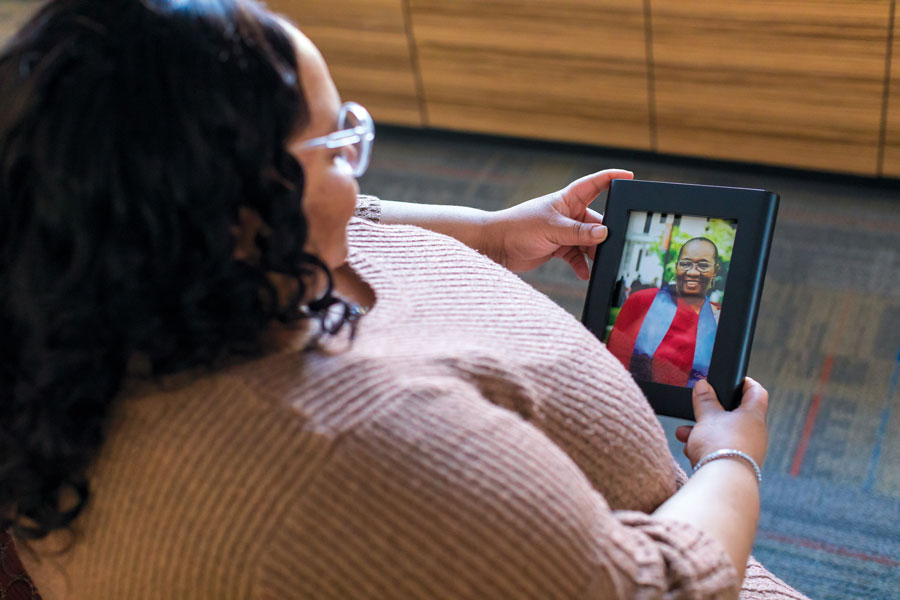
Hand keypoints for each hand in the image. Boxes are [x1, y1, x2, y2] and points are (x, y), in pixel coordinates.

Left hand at [481, 169, 633, 278]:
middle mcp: (568, 214)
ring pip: (588, 241)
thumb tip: (605, 233)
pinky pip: (576, 256)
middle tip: (617, 245)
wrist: (495, 246)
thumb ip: (579, 233)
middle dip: (606, 234)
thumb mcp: (552, 229)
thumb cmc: (519, 228)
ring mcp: (564, 231)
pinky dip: (581, 265)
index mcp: (567, 200)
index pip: (595, 184)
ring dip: (594, 253)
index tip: (630, 177)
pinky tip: (584, 274)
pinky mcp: (558, 248)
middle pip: (597, 222)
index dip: (612, 178)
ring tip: (601, 264)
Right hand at [675, 378, 768, 467]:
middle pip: (735, 415)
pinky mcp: (738, 466)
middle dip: (711, 413)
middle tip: (698, 409)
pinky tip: (690, 450)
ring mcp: (748, 451)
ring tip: (684, 434)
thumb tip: (703, 385)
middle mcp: (755, 433)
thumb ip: (705, 400)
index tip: (733, 380)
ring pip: (724, 434)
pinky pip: (721, 451)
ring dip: (703, 432)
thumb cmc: (720, 445)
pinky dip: (706, 448)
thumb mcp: (707, 416)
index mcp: (753, 415)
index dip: (745, 383)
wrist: (722, 483)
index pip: (756, 392)